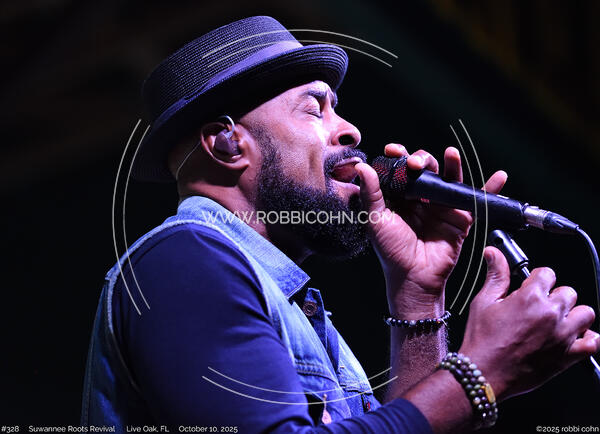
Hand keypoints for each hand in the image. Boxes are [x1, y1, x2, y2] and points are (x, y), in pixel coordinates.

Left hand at [355, 144, 506, 314]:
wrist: (413, 276)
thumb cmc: (392, 251)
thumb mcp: (376, 219)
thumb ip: (371, 193)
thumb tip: (363, 167)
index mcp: (399, 195)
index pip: (400, 169)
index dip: (399, 156)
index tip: (394, 150)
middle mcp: (420, 196)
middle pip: (425, 168)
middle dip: (421, 159)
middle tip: (415, 164)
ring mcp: (441, 205)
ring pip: (449, 177)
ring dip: (452, 163)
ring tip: (451, 154)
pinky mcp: (459, 216)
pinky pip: (475, 199)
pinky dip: (489, 188)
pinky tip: (498, 176)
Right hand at [460, 246, 599, 400]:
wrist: (484, 372)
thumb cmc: (482, 340)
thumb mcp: (483, 302)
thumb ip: (495, 275)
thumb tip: (494, 254)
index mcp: (530, 298)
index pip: (547, 273)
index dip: (537, 278)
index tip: (532, 285)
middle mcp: (550, 314)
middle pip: (568, 292)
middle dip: (554, 296)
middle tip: (539, 307)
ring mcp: (562, 335)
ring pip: (586, 313)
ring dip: (573, 314)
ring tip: (557, 320)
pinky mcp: (568, 356)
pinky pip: (594, 343)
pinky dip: (588, 339)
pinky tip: (574, 337)